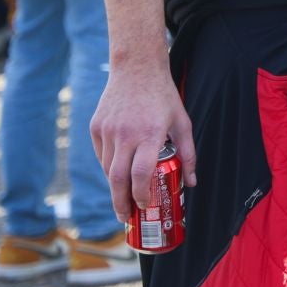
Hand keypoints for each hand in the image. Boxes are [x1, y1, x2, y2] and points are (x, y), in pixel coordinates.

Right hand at [90, 60, 196, 224]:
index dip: (141, 195)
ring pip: (107, 168)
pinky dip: (109, 167)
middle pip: (117, 179)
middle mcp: (125, 134)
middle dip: (120, 203)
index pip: (141, 174)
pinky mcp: (95, 127)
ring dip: (115, 187)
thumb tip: (191, 182)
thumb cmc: (163, 96)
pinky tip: (118, 174)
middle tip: (126, 217)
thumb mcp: (182, 122)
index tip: (144, 207)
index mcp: (149, 134)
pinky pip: (101, 155)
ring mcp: (107, 131)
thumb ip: (188, 153)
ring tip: (124, 199)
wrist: (136, 68)